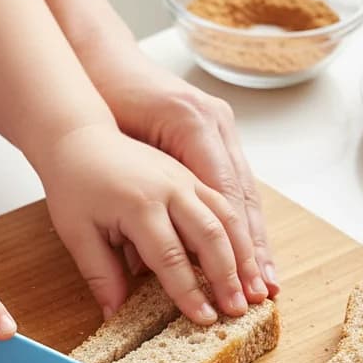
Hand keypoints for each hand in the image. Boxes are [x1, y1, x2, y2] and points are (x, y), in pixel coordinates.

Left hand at [38, 124, 261, 323]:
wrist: (80, 135)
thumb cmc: (74, 184)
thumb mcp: (77, 232)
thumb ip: (100, 274)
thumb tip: (114, 315)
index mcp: (139, 202)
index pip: (170, 256)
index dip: (189, 291)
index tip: (204, 318)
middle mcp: (170, 187)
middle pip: (210, 235)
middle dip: (229, 275)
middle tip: (240, 309)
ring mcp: (186, 178)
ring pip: (228, 216)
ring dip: (246, 254)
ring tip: (257, 289)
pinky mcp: (193, 175)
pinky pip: (227, 203)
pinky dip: (243, 232)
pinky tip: (250, 258)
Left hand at [87, 50, 278, 298]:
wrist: (99, 62)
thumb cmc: (97, 112)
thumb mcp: (97, 177)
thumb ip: (105, 244)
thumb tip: (117, 300)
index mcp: (186, 129)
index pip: (214, 205)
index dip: (224, 258)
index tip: (229, 294)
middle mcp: (212, 126)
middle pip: (240, 202)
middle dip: (250, 255)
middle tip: (259, 298)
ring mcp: (219, 128)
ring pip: (246, 193)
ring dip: (255, 242)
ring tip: (266, 284)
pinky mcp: (217, 133)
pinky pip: (237, 183)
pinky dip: (245, 220)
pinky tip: (252, 252)